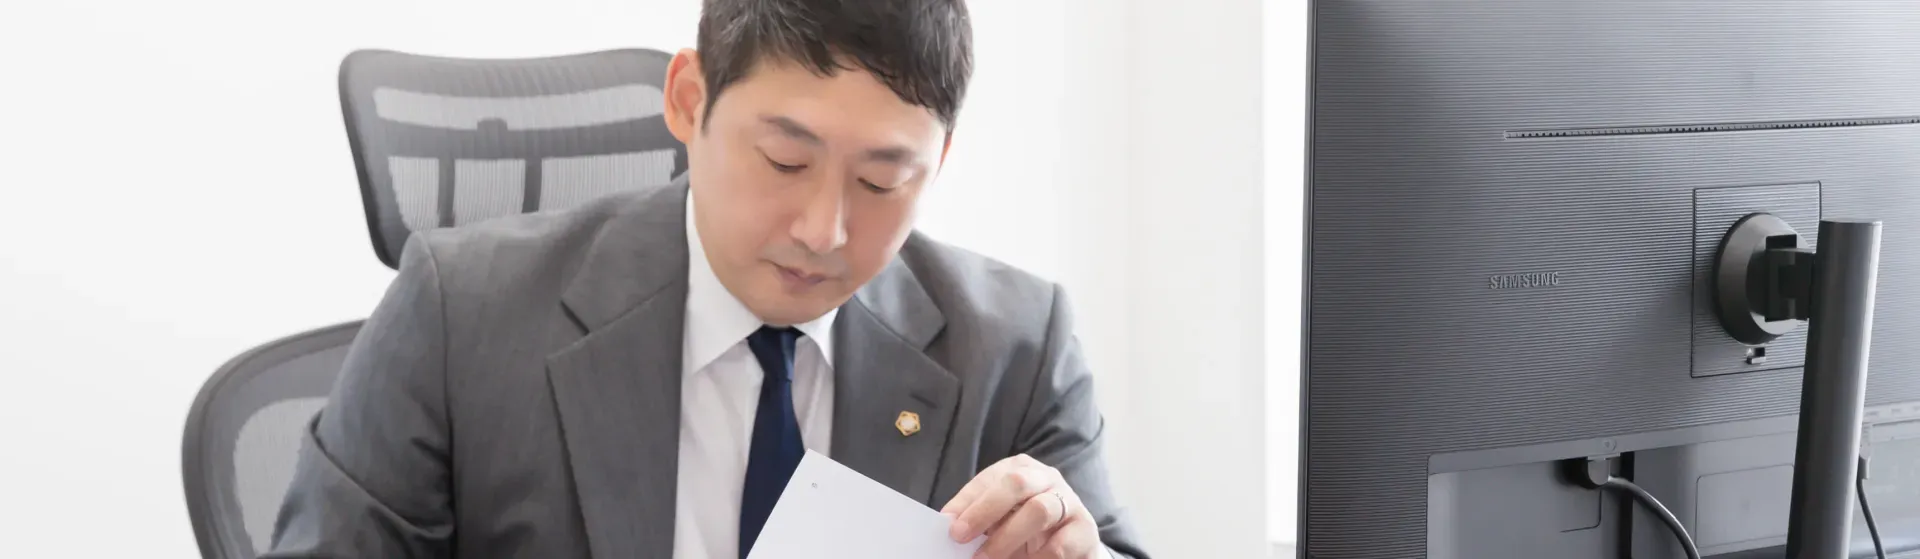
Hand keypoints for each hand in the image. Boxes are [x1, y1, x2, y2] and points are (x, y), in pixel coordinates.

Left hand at [941, 454, 1100, 558]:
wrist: (1071, 548)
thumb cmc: (1026, 531)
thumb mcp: (1001, 520)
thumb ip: (978, 520)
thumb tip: (949, 526)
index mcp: (1023, 469)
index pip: (991, 478)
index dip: (967, 501)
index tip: (948, 525)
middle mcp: (1048, 479)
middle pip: (1017, 482)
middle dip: (985, 510)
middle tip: (961, 538)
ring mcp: (1070, 502)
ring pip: (1039, 510)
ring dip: (1007, 538)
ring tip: (987, 558)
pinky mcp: (1085, 531)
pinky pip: (1058, 546)